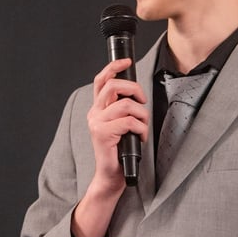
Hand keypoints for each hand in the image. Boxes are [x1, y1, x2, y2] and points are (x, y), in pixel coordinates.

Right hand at [86, 58, 148, 191]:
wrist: (112, 175)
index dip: (113, 67)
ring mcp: (97, 123)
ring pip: (125, 104)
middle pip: (113, 86)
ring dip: (141, 114)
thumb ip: (123, 108)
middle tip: (142, 100)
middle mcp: (94, 113)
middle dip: (134, 89)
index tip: (126, 61)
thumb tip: (137, 93)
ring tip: (142, 126)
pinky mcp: (102, 134)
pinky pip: (129, 121)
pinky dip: (140, 128)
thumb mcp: (122, 124)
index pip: (101, 80)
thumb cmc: (120, 150)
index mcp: (98, 108)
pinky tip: (140, 137)